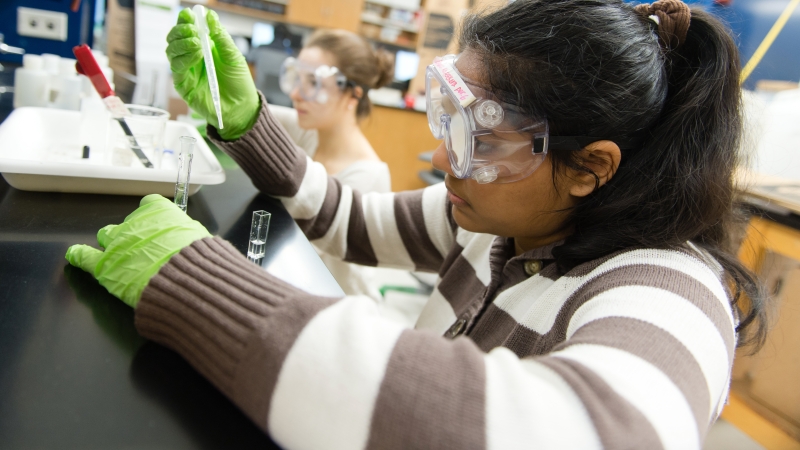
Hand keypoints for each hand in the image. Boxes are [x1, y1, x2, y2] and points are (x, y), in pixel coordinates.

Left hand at [65, 194, 211, 307]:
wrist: (184, 279)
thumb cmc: (198, 259)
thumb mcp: (200, 238)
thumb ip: (187, 235)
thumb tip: (188, 240)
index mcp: (159, 212)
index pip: (150, 204)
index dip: (153, 215)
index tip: (158, 224)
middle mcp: (135, 222)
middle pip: (128, 222)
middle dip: (132, 232)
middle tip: (145, 248)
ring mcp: (116, 243)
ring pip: (106, 236)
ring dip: (111, 243)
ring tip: (119, 255)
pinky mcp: (103, 266)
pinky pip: (84, 257)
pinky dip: (78, 255)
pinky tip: (74, 254)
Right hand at [166, 8, 258, 139]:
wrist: (242, 108)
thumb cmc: (238, 83)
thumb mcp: (233, 56)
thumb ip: (221, 37)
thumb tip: (210, 16)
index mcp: (203, 47)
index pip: (187, 30)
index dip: (185, 20)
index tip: (190, 14)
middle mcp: (191, 57)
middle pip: (175, 39)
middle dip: (181, 30)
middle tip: (194, 30)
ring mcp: (186, 71)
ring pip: (171, 51)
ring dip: (182, 43)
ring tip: (197, 43)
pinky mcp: (183, 85)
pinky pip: (177, 68)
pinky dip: (185, 58)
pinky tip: (197, 55)